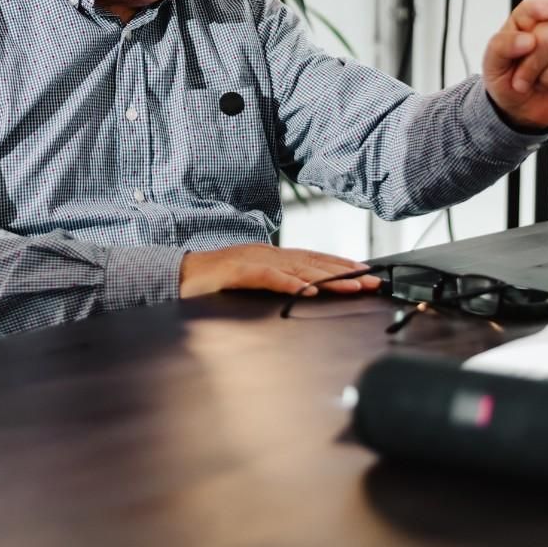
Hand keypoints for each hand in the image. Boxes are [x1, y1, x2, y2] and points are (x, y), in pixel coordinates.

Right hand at [178, 243, 380, 299]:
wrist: (175, 276)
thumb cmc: (210, 283)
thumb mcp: (248, 283)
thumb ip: (272, 284)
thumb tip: (300, 292)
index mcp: (269, 256)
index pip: (311, 259)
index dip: (339, 265)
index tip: (365, 273)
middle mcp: (265, 254)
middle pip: (312, 262)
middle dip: (345, 271)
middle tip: (372, 280)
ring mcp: (252, 260)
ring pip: (297, 267)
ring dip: (328, 277)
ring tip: (352, 285)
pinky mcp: (237, 271)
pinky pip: (268, 277)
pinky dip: (290, 283)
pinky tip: (309, 290)